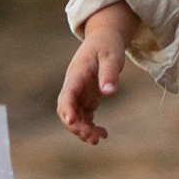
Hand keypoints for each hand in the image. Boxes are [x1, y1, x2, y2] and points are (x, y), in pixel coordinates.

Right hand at [57, 6, 135, 144]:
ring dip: (83, 130)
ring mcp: (79, 93)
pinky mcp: (86, 99)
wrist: (104, 38)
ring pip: (74, 117)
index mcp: (77, 74)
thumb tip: (109, 93)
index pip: (67, 94)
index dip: (67, 109)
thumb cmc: (107, 45)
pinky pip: (84, 117)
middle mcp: (74, 86)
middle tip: (92, 137)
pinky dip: (91, 127)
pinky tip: (103, 134)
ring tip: (98, 139)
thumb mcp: (111, 56)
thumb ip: (109, 73)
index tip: (72, 121)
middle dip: (75, 126)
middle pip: (66, 110)